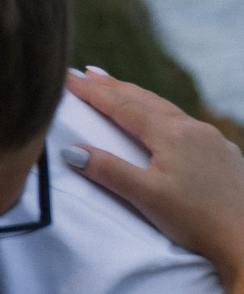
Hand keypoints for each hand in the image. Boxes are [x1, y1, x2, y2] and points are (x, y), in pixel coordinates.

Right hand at [65, 68, 243, 288]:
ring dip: (140, 98)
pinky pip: (187, 124)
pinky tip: (163, 121)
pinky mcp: (224, 155)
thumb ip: (108, 170)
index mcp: (171, 134)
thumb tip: (72, 150)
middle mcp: (194, 129)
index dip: (93, 92)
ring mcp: (213, 140)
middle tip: (89, 73)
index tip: (68, 78)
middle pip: (146, 100)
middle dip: (115, 87)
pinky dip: (163, 114)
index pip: (122, 106)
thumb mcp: (145, 196)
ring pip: (168, 110)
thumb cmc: (195, 220)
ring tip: (120, 90)